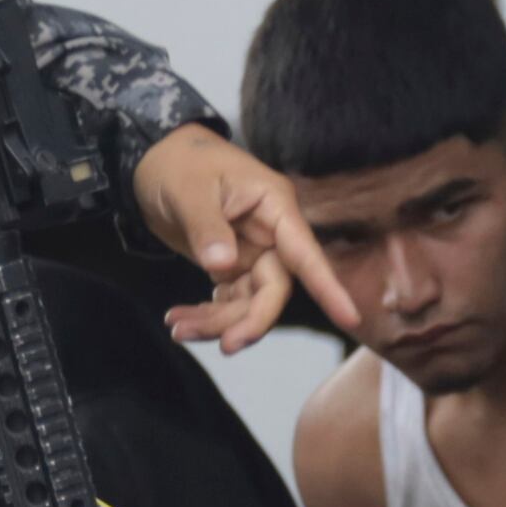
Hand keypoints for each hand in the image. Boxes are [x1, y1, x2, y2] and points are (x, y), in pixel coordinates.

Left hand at [137, 126, 361, 350]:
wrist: (155, 161)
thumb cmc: (179, 164)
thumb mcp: (189, 191)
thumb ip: (207, 228)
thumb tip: (224, 266)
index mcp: (274, 205)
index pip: (305, 252)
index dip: (328, 286)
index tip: (350, 318)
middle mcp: (270, 233)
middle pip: (275, 289)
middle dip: (250, 320)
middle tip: (223, 346)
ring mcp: (252, 251)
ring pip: (249, 302)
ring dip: (218, 322)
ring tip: (178, 328)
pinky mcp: (231, 265)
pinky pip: (228, 301)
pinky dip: (205, 316)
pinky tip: (178, 321)